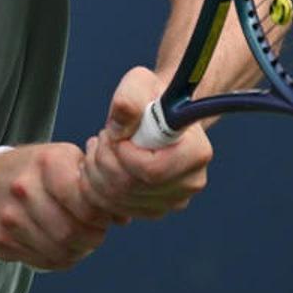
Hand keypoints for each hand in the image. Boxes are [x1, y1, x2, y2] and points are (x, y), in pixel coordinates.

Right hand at [0, 143, 113, 270]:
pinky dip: (58, 259)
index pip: (84, 202)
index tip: (102, 216)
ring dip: (77, 250)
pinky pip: (42, 262)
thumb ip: (95, 185)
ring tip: (79, 239)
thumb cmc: (36, 170)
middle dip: (92, 237)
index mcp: (47, 162)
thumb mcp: (65, 161)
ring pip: (58, 250)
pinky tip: (60, 245)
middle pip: (72, 231)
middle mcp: (24, 188)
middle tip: (95, 232)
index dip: (100, 216)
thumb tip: (123, 217)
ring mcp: (9, 216)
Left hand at [80, 66, 212, 218]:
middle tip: (102, 137)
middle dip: (103, 160)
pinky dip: (96, 187)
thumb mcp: (139, 82)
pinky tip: (100, 164)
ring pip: (117, 201)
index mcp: (196, 153)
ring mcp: (172, 201)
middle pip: (130, 188)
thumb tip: (120, 126)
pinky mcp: (153, 210)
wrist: (156, 115)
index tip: (115, 133)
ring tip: (100, 147)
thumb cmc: (151, 98)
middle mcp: (190, 183)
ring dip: (96, 172)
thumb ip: (129, 97)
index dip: (122, 153)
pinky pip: (113, 209)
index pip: (151, 170)